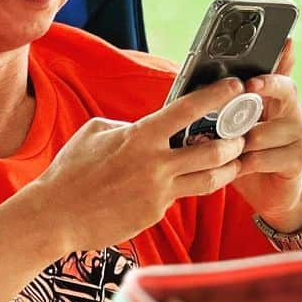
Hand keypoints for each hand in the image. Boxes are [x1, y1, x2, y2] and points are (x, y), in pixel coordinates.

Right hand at [32, 77, 247, 253]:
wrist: (57, 215)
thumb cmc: (72, 169)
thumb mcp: (97, 131)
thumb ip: (128, 126)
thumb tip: (144, 128)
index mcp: (141, 135)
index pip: (188, 109)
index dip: (216, 95)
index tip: (235, 86)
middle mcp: (155, 163)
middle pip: (212, 150)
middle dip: (235, 142)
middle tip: (245, 134)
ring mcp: (158, 191)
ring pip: (209, 179)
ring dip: (228, 168)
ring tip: (237, 160)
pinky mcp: (155, 213)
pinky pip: (181, 196)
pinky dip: (189, 186)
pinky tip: (192, 180)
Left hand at [232, 40, 301, 232]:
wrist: (268, 190)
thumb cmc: (246, 150)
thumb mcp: (238, 122)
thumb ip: (229, 103)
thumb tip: (206, 83)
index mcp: (278, 95)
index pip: (284, 68)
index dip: (282, 58)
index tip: (274, 48)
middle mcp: (295, 109)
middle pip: (285, 88)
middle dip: (263, 87)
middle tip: (246, 89)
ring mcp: (301, 133)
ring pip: (261, 131)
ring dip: (239, 142)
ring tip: (228, 147)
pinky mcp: (299, 158)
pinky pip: (263, 157)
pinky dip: (245, 163)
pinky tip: (240, 166)